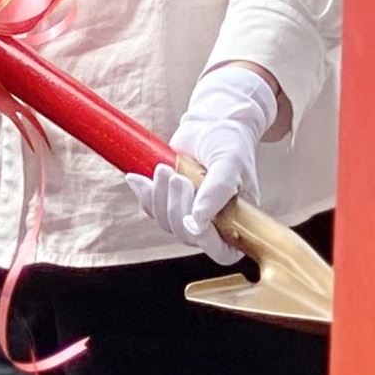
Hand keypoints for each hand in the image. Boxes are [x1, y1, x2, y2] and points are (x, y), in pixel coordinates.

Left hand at [132, 62, 280, 263]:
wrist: (213, 121)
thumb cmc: (230, 142)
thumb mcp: (229, 162)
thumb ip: (217, 191)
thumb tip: (197, 221)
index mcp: (237, 221)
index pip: (223, 252)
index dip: (207, 242)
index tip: (195, 218)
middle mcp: (214, 223)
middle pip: (188, 236)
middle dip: (176, 207)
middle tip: (176, 177)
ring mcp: (190, 213)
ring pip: (166, 223)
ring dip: (159, 197)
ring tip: (164, 169)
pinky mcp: (170, 200)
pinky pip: (152, 208)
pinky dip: (144, 194)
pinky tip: (137, 178)